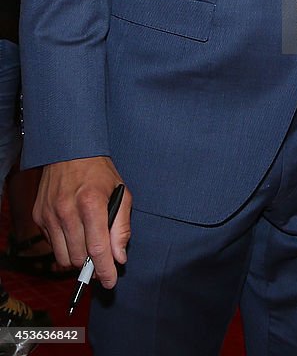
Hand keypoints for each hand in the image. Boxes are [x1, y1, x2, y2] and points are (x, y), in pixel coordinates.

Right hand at [33, 156, 131, 288]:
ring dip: (77, 259)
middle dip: (92, 266)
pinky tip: (74, 233)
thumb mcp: (121, 192)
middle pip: (79, 258)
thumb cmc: (98, 172)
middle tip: (101, 261)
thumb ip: (121, 226)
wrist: (69, 151)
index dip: (105, 271)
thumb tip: (119, 257)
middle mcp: (67, 211)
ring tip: (87, 247)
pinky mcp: (39, 216)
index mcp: (91, 203)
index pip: (98, 249)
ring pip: (63, 257)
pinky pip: (52, 245)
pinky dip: (65, 246)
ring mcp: (50, 214)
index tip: (111, 281)